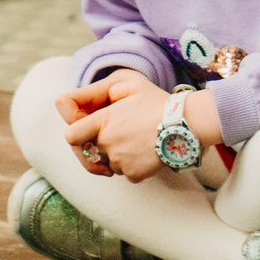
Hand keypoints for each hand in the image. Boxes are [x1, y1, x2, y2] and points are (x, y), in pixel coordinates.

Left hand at [65, 75, 205, 183]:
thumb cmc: (159, 102)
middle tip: (124, 136)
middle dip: (102, 145)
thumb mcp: (131, 85)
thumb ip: (102, 91)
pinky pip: (126, 173)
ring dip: (119, 156)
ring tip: (140, 143)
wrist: (188, 124)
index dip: (77, 135)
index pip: (71, 135)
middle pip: (92, 152)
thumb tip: (82, 100)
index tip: (87, 133)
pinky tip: (148, 153)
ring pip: (109, 164)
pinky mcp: (134, 174)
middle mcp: (107, 143)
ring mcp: (120, 161)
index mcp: (103, 121)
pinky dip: (135, 166)